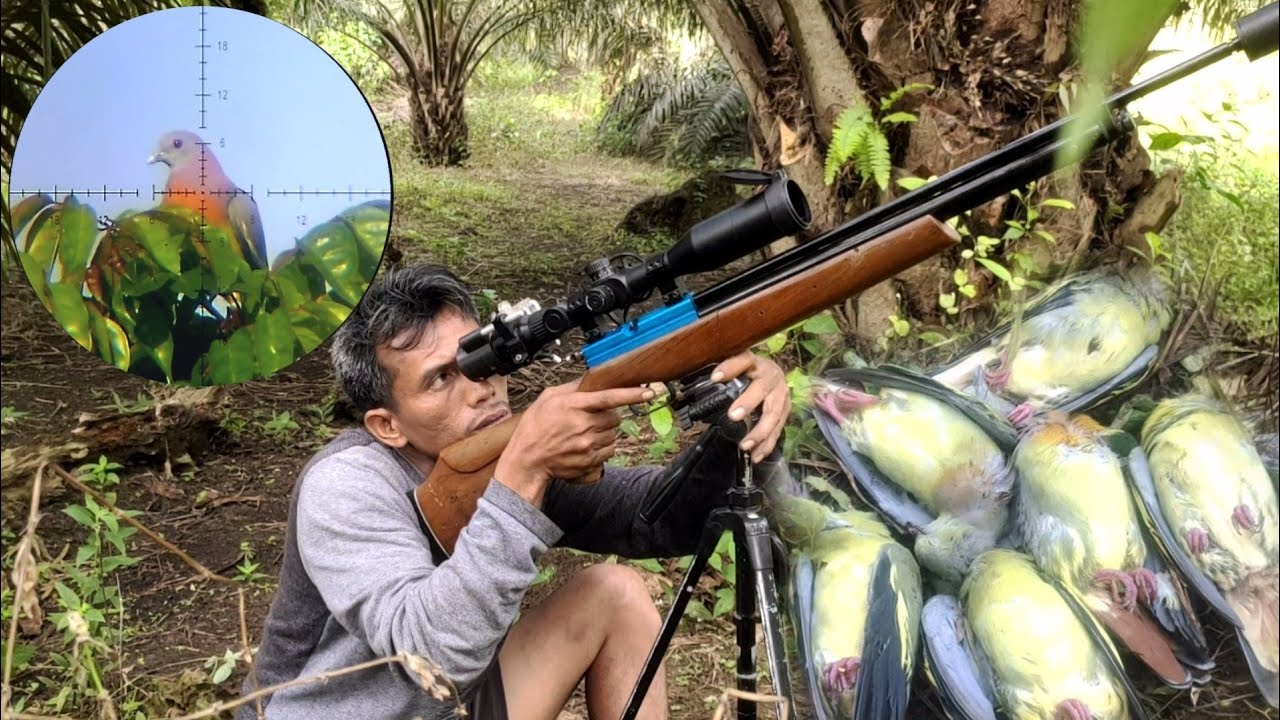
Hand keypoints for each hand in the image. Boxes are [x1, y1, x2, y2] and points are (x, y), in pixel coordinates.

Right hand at [495, 380, 653, 506]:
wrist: (527, 460)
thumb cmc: (535, 428)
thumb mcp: (547, 398)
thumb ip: (572, 388)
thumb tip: (591, 380)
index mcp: (574, 406)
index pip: (609, 398)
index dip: (632, 394)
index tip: (650, 392)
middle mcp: (583, 425)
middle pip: (614, 417)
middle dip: (606, 416)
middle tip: (589, 419)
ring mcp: (588, 445)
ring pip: (613, 434)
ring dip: (604, 433)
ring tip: (583, 434)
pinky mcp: (590, 461)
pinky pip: (609, 451)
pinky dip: (602, 448)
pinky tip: (585, 446)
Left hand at [710, 352, 789, 462]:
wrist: (773, 373)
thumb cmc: (748, 371)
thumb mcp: (736, 367)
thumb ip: (721, 374)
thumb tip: (693, 386)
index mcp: (755, 362)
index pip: (743, 360)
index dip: (730, 368)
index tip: (714, 377)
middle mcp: (771, 376)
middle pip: (761, 389)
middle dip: (748, 403)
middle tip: (733, 416)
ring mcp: (780, 394)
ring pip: (773, 413)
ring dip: (759, 431)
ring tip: (744, 444)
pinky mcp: (785, 410)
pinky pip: (778, 429)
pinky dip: (767, 444)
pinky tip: (756, 455)